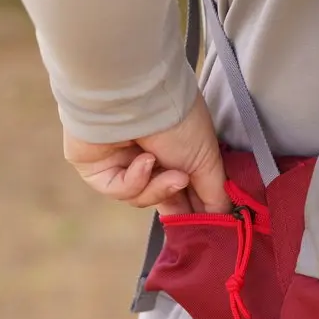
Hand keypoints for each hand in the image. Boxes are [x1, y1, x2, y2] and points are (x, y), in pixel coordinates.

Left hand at [64, 94, 230, 215]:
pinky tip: (143, 160)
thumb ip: (215, 193)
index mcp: (176, 153)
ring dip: (159, 188)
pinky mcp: (96, 169)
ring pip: (141, 198)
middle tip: (185, 192)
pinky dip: (135, 180)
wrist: (138, 96)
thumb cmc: (178, 119)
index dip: (195, 209)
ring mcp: (120, 163)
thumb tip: (222, 219)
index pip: (185, 191)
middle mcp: (148, 157)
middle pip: (162, 199)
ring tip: (171, 172)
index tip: (209, 222)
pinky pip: (118, 190)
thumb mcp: (207, 159)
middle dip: (176, 199)